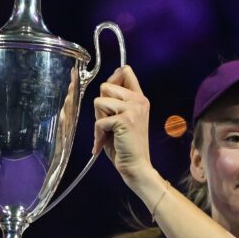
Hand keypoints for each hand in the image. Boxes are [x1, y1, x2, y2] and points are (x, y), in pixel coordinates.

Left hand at [93, 65, 153, 185]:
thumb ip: (117, 101)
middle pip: (105, 86)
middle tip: (108, 123)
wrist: (136, 166)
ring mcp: (133, 109)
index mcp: (140, 98)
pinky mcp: (125, 120)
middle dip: (101, 106)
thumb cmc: (126, 145)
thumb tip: (105, 85)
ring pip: (99, 101)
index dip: (113, 78)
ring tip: (108, 132)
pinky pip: (99, 121)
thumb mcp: (123, 118)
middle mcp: (139, 100)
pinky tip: (104, 142)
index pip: (126, 71)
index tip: (109, 93)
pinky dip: (98, 134)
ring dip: (99, 119)